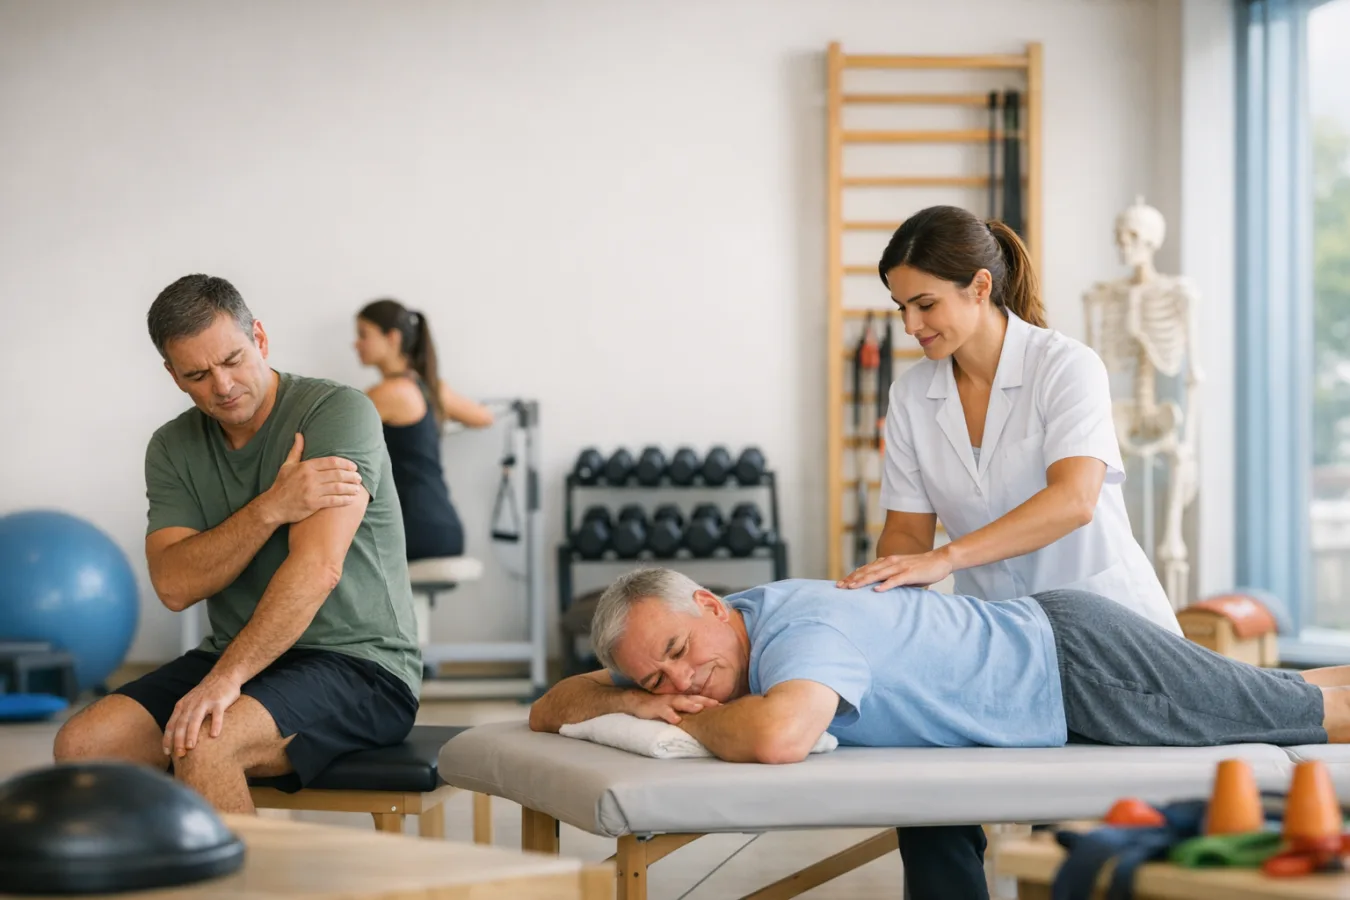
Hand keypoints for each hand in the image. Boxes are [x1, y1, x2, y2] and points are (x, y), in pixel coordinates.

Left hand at [163, 672, 241, 757]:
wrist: (223, 676)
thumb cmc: (206, 695)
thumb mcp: (190, 703)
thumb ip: (183, 717)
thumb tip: (176, 740)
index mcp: (182, 706)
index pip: (171, 725)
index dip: (168, 739)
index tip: (167, 753)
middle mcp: (191, 704)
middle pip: (182, 724)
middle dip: (178, 740)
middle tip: (179, 754)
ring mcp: (205, 702)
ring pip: (196, 719)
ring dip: (191, 733)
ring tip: (191, 747)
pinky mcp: (219, 701)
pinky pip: (217, 714)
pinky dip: (215, 724)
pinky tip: (214, 735)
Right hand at [264, 434, 362, 524]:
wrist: (273, 506)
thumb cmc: (282, 485)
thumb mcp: (287, 465)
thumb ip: (296, 450)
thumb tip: (299, 434)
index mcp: (306, 466)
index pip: (331, 462)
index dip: (345, 464)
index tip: (354, 467)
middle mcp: (310, 477)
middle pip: (337, 474)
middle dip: (351, 476)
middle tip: (359, 478)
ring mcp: (312, 491)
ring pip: (337, 487)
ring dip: (350, 488)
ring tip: (358, 488)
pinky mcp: (313, 504)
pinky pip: (333, 501)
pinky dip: (344, 499)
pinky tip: (351, 499)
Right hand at [626, 691, 719, 724]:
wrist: (636, 701)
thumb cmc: (658, 706)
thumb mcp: (673, 707)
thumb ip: (685, 709)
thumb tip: (701, 715)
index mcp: (681, 699)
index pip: (698, 699)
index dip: (710, 701)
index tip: (724, 705)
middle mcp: (675, 699)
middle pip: (692, 699)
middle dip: (705, 701)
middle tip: (717, 705)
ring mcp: (665, 703)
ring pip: (679, 703)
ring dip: (689, 705)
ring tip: (699, 708)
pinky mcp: (655, 708)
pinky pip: (663, 712)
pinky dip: (669, 715)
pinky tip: (676, 720)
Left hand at [836, 549, 953, 591]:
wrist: (940, 560)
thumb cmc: (921, 569)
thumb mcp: (901, 572)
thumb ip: (889, 578)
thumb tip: (877, 588)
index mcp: (887, 562)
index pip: (866, 569)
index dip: (853, 576)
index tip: (841, 584)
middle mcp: (890, 562)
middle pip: (868, 571)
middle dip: (852, 579)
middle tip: (839, 587)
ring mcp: (900, 567)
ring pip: (878, 574)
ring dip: (864, 581)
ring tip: (852, 588)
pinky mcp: (910, 573)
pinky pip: (896, 580)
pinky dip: (886, 585)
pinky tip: (877, 590)